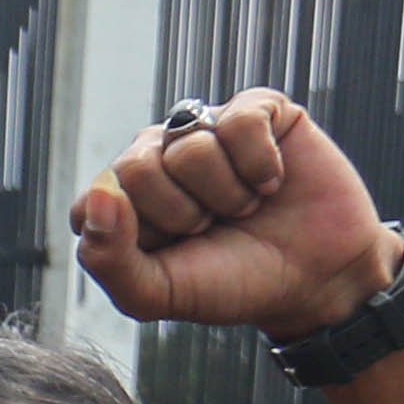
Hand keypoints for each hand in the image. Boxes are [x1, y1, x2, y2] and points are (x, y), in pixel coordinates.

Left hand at [74, 90, 398, 341]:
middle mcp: (155, 156)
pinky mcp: (256, 110)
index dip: (139, 238)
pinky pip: (241, 121)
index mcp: (120, 201)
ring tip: (244, 207)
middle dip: (182, 213)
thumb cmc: (231, 283)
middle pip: (137, 168)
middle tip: (212, 226)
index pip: (91, 205)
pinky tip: (272, 182)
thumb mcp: (156, 293)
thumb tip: (99, 192)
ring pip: (190, 145)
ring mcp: (204, 129)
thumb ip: (108, 258)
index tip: (172, 253)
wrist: (312, 280)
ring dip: (226, 194)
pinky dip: (261, 165)